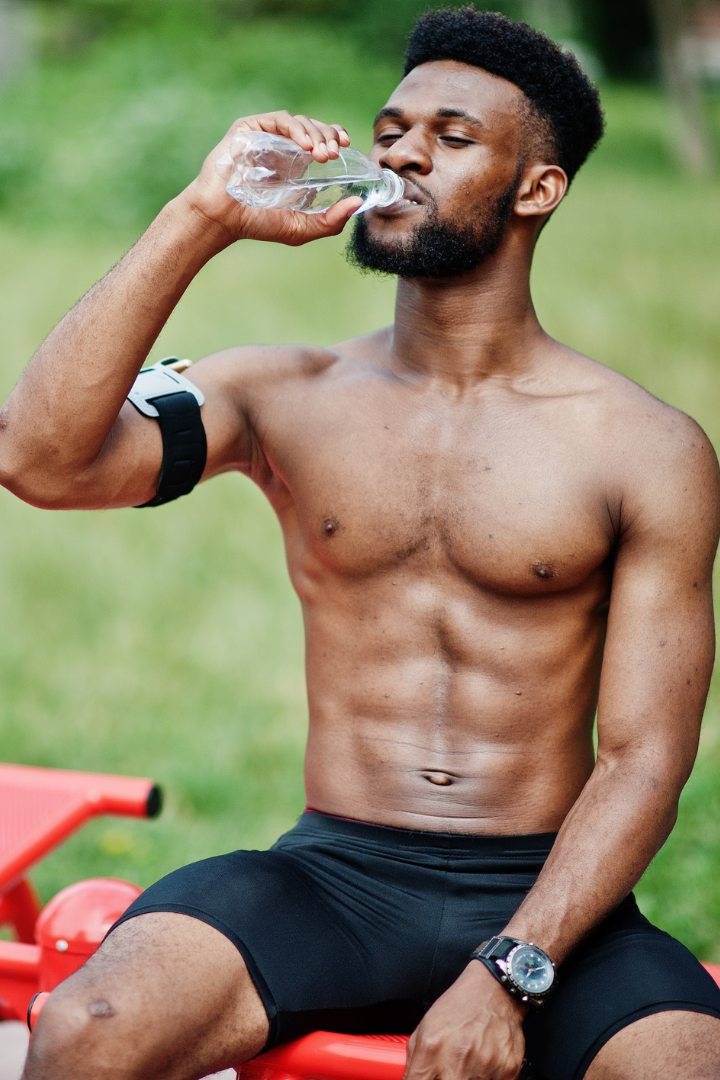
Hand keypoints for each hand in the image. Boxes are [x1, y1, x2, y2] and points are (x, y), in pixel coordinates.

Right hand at [179, 110, 362, 247]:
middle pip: (314, 127)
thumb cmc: (258, 224)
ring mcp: (266, 136)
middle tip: (334, 153)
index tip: (345, 146)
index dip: (335, 137)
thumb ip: (331, 221)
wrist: (222, 218)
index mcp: (295, 164)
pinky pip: (278, 120)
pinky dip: (295, 129)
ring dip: (315, 134)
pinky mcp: (250, 128)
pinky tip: (305, 146)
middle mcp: (282, 147)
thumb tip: (359, 203)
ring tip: (322, 154)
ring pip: (299, 121)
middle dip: (328, 135)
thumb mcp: (301, 228)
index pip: (321, 140)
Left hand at [404, 962, 527, 1079]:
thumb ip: (415, 1063)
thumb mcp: (425, 1028)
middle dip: (447, 1078)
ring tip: (470, 1062)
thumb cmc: (460, 1007)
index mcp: (431, 1048)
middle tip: (450, 1069)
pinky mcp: (507, 1071)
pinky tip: (485, 1062)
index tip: (428, 1077)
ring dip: (469, 1078)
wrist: (494, 990)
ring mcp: (483, 1068)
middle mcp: (456, 1061)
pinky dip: (488, 1077)